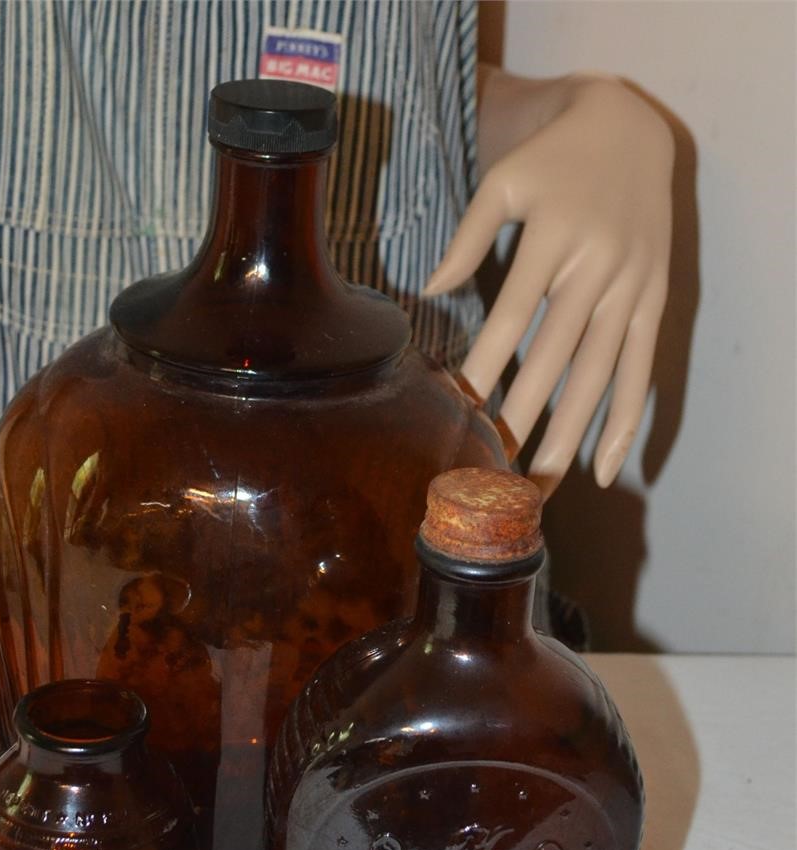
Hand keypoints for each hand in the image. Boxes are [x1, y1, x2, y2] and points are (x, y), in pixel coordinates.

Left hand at [424, 74, 673, 494]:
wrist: (630, 129)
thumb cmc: (552, 159)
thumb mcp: (504, 181)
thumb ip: (467, 236)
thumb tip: (429, 291)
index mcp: (557, 236)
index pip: (513, 317)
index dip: (485, 367)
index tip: (457, 413)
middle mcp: (600, 267)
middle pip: (557, 358)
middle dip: (522, 418)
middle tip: (489, 471)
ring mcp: (633, 289)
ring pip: (600, 376)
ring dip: (569, 436)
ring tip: (537, 486)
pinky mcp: (655, 304)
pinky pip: (641, 373)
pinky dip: (625, 423)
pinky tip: (604, 470)